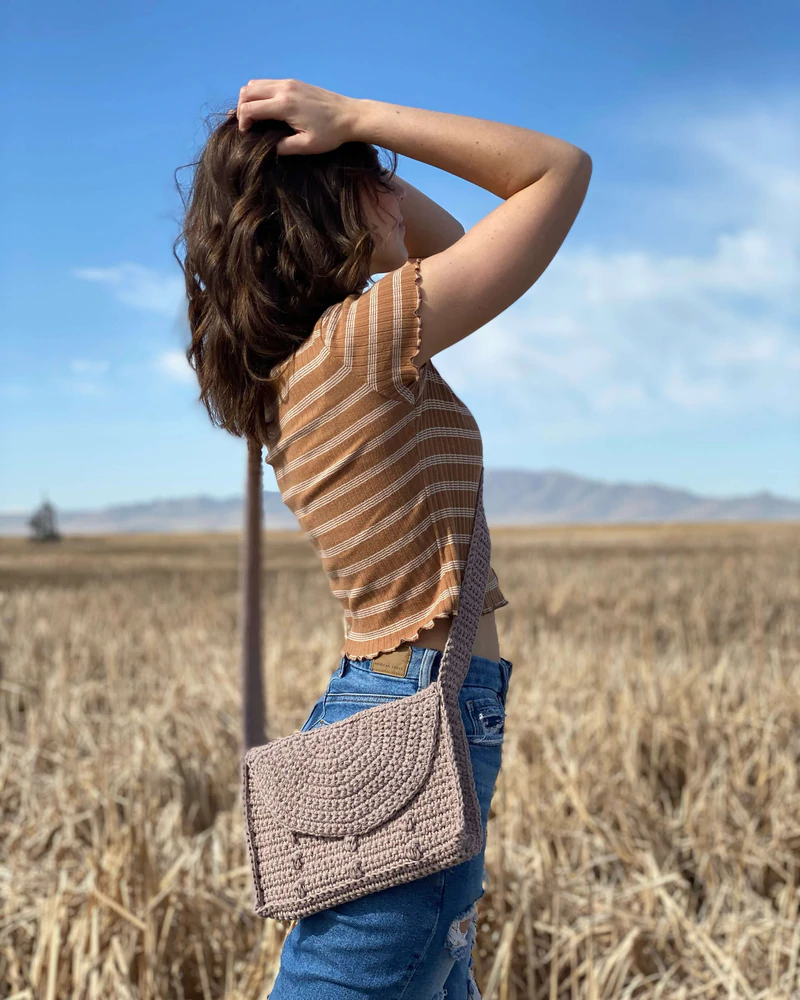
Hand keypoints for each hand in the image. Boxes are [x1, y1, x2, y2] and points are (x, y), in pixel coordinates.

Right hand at [236, 78, 357, 154]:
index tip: (247, 134)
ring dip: (248, 99)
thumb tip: (267, 148)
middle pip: (247, 91)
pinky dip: (259, 94)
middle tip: (247, 126)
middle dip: (240, 108)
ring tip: (253, 117)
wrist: (351, 115)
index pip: (249, 108)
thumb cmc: (331, 133)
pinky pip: (267, 83)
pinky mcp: (294, 82)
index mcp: (285, 105)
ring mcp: (288, 83)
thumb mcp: (307, 146)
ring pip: (255, 84)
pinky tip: (266, 109)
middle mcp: (283, 89)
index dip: (242, 122)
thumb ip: (284, 147)